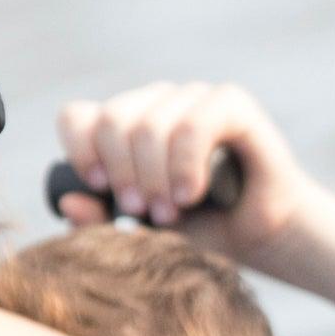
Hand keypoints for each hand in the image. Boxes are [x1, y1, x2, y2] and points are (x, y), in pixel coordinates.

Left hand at [51, 79, 296, 241]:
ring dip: (156, 177)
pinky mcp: (231, 103)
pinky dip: (186, 165)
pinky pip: (192, 125)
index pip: (79, 116)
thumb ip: (102, 223)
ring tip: (173, 211)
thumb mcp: (142, 234)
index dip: (81, 150)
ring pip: (149, 124)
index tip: (99, 188)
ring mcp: (193, 98)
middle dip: (123, 174)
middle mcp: (156, 104)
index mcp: (126, 127)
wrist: (265, 237)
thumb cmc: (205, 232)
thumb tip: (69, 201)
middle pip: (111, 119)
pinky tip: (193, 192)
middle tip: (142, 212)